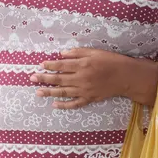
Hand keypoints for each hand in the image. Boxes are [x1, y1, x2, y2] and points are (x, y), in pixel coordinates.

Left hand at [30, 48, 151, 108]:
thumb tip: (61, 54)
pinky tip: (55, 104)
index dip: (50, 65)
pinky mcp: (89, 98)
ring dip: (50, 92)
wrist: (125, 76)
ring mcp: (85, 90)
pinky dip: (65, 105)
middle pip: (59, 79)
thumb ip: (77, 52)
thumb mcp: (94, 52)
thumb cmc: (110, 61)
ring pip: (64, 92)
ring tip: (38, 92)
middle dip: (44, 79)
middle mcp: (81, 78)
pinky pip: (75, 104)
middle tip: (32, 78)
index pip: (62, 65)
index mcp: (82, 65)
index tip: (40, 65)